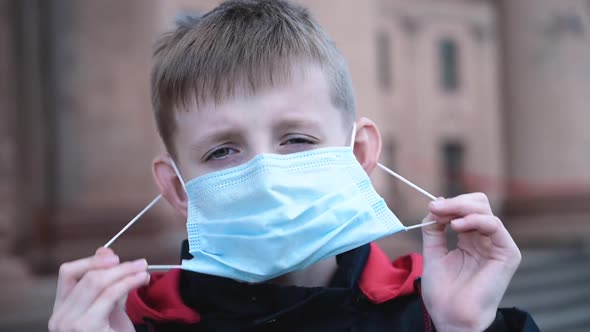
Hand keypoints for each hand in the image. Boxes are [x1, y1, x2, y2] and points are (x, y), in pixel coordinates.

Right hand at [48, 247, 149, 331]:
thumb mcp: (109, 309)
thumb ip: (107, 284)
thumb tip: (106, 250)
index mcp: (61, 311)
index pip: (67, 273)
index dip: (91, 260)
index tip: (115, 257)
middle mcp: (58, 318)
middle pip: (86, 276)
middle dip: (117, 266)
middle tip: (140, 263)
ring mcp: (69, 324)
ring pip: (97, 281)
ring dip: (125, 271)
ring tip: (144, 270)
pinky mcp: (85, 327)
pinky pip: (109, 294)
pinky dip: (128, 282)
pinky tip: (141, 280)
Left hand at [420, 193, 520, 331]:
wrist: (452, 317)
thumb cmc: (443, 292)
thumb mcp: (433, 253)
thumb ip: (433, 229)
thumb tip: (436, 204)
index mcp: (470, 238)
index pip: (466, 208)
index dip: (449, 204)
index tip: (431, 207)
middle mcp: (485, 239)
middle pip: (478, 203)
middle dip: (455, 202)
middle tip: (435, 208)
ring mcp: (497, 245)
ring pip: (485, 210)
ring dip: (460, 208)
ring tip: (444, 218)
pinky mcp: (507, 254)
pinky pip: (495, 226)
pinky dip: (475, 220)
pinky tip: (456, 226)